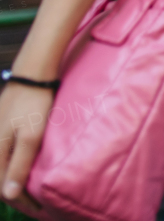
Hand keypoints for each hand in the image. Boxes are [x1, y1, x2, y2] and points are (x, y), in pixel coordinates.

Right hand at [0, 83, 52, 214]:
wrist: (32, 75)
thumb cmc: (33, 104)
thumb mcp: (30, 135)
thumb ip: (19, 164)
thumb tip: (9, 194)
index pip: (4, 189)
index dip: (23, 203)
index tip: (41, 212)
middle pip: (2, 183)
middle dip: (21, 198)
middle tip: (42, 208)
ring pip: (4, 172)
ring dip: (19, 185)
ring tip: (37, 196)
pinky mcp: (3, 134)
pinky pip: (7, 159)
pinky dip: (17, 171)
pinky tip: (30, 174)